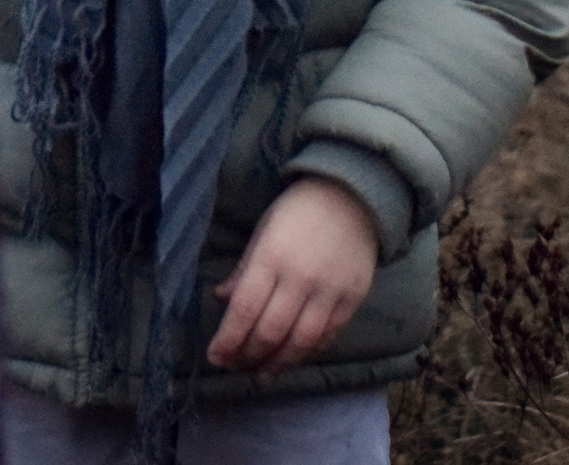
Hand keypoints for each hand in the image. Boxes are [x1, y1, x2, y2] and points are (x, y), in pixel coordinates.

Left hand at [205, 177, 378, 374]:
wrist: (353, 197)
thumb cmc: (298, 212)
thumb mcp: (263, 232)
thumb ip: (244, 270)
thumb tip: (222, 299)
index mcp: (271, 257)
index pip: (244, 309)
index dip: (228, 339)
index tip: (215, 356)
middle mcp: (300, 279)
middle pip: (270, 331)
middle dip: (248, 355)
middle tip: (235, 365)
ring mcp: (329, 291)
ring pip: (300, 342)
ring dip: (278, 363)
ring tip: (262, 371)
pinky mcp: (352, 299)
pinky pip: (328, 336)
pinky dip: (308, 352)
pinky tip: (293, 357)